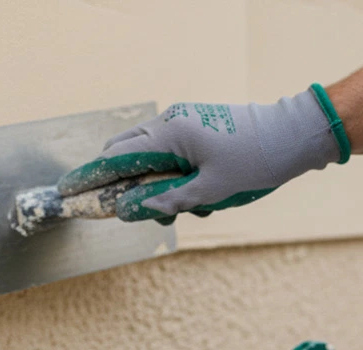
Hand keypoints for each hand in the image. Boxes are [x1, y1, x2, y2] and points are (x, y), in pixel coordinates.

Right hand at [57, 86, 349, 223]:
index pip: (116, 158)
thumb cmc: (258, 160)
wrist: (297, 135)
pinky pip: (169, 155)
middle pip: (125, 155)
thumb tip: (126, 210)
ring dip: (154, 187)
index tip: (65, 192)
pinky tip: (199, 200)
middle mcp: (172, 123)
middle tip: (127, 213)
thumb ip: (165, 200)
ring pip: (148, 158)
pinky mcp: (197, 129)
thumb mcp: (210, 191)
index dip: (89, 178)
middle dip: (122, 187)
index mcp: (172, 134)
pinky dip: (172, 179)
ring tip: (187, 210)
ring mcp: (185, 123)